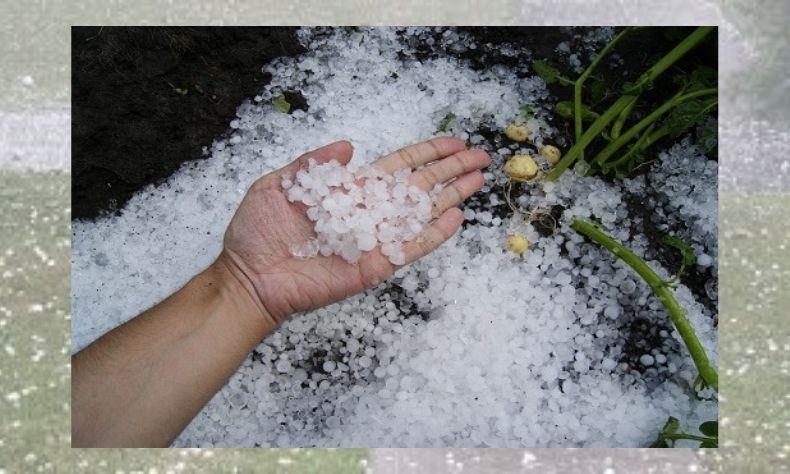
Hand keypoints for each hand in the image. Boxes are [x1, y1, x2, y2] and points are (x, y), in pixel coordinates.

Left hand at [216, 137, 490, 325]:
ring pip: (422, 213)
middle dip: (450, 170)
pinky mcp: (376, 264)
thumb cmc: (257, 233)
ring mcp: (375, 239)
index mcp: (350, 190)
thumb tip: (347, 146)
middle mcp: (369, 212)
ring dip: (451, 196)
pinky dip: (434, 234)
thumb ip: (313, 164)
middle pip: (419, 186)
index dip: (426, 153)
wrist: (249, 277)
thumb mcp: (278, 185)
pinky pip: (411, 247)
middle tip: (481, 157)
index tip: (453, 142)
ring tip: (478, 180)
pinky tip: (457, 218)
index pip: (398, 166)